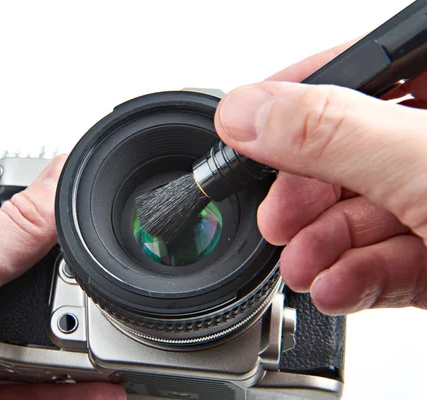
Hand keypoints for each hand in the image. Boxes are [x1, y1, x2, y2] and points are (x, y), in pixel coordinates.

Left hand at [0, 155, 125, 399]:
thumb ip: (10, 231)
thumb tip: (56, 181)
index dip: (38, 216)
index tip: (80, 223)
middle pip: (29, 280)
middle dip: (65, 291)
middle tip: (88, 299)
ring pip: (38, 332)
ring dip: (76, 341)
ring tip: (99, 343)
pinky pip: (41, 379)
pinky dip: (72, 384)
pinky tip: (96, 383)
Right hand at [214, 42, 426, 315]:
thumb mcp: (425, 166)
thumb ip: (332, 134)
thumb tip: (245, 111)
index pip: (357, 69)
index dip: (294, 97)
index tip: (245, 129)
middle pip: (350, 152)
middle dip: (303, 195)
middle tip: (276, 218)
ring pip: (363, 214)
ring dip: (320, 247)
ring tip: (302, 267)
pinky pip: (387, 261)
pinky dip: (353, 279)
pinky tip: (335, 288)